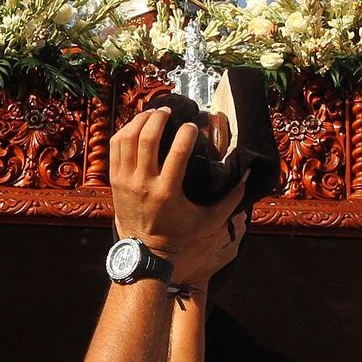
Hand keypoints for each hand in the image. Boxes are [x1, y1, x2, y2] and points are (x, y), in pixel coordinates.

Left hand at [110, 107, 243, 287]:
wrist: (144, 251)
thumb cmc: (178, 234)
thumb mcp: (208, 221)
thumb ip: (230, 200)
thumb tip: (247, 175)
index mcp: (167, 192)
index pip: (177, 153)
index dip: (186, 133)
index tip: (193, 125)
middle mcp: (143, 184)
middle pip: (147, 139)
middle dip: (159, 119)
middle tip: (169, 111)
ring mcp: (125, 181)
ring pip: (128, 139)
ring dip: (140, 121)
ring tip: (153, 113)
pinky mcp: (114, 180)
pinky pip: (115, 147)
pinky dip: (125, 130)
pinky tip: (137, 124)